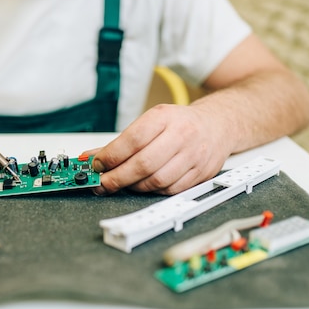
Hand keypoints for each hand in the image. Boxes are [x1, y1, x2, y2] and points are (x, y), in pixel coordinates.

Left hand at [89, 104, 231, 195]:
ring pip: (156, 181)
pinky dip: (152, 191)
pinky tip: (143, 186)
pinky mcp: (200, 174)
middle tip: (102, 184)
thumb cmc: (179, 123)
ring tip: (122, 184)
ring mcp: (193, 156)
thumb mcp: (151, 121)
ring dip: (133, 187)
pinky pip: (169, 190)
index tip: (97, 165)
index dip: (110, 156)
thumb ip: (121, 141)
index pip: (132, 140)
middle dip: (117, 178)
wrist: (217, 125)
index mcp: (164, 117)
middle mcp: (181, 135)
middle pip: (143, 164)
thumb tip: (91, 157)